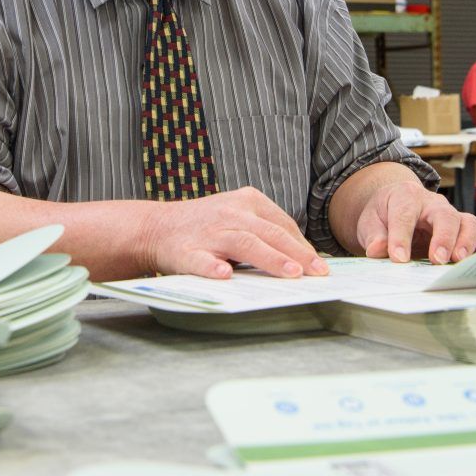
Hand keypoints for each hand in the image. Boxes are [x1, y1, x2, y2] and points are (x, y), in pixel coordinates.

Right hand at [140, 186, 328, 279]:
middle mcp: (230, 213)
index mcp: (246, 201)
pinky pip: (201, 260)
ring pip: (244, 244)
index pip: (282, 224)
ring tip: (290, 273)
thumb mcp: (238, 216)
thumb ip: (266, 231)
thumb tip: (304, 257)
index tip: (319, 266)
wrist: (156, 227)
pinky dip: (213, 267)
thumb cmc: (206, 226)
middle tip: (317, 272)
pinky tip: (225, 275)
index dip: (303, 246)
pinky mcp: (186, 251)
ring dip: (270, 258)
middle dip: (297, 254)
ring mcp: (208, 233)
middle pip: (270, 233)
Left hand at [351, 180, 475, 264]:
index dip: (401, 236)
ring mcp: (452, 216)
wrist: (395, 207)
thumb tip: (378, 249)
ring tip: (459, 262)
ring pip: (468, 223)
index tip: (399, 258)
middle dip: (443, 238)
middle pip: (445, 215)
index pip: (405, 214)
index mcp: (407, 196)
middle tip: (438, 260)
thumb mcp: (370, 222)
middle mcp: (434, 204)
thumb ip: (374, 235)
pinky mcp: (463, 231)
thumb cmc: (383, 215)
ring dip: (466, 243)